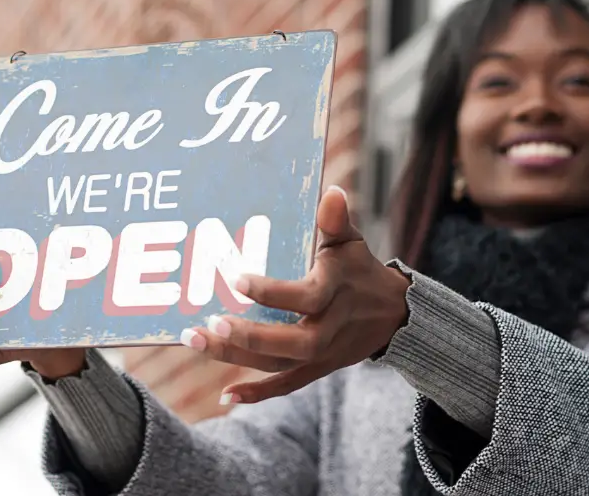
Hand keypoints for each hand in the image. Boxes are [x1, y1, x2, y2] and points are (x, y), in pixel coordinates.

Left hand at [181, 186, 410, 403]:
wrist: (392, 315)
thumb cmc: (361, 271)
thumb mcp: (352, 243)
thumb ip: (337, 221)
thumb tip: (331, 193)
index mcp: (336, 292)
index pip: (305, 297)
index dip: (271, 292)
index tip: (236, 280)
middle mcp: (330, 329)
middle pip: (292, 343)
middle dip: (249, 336)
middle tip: (210, 322)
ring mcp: (323, 354)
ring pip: (280, 364)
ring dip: (237, 357)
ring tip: (197, 341)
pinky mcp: (317, 369)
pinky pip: (287, 385)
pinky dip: (258, 393)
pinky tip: (227, 396)